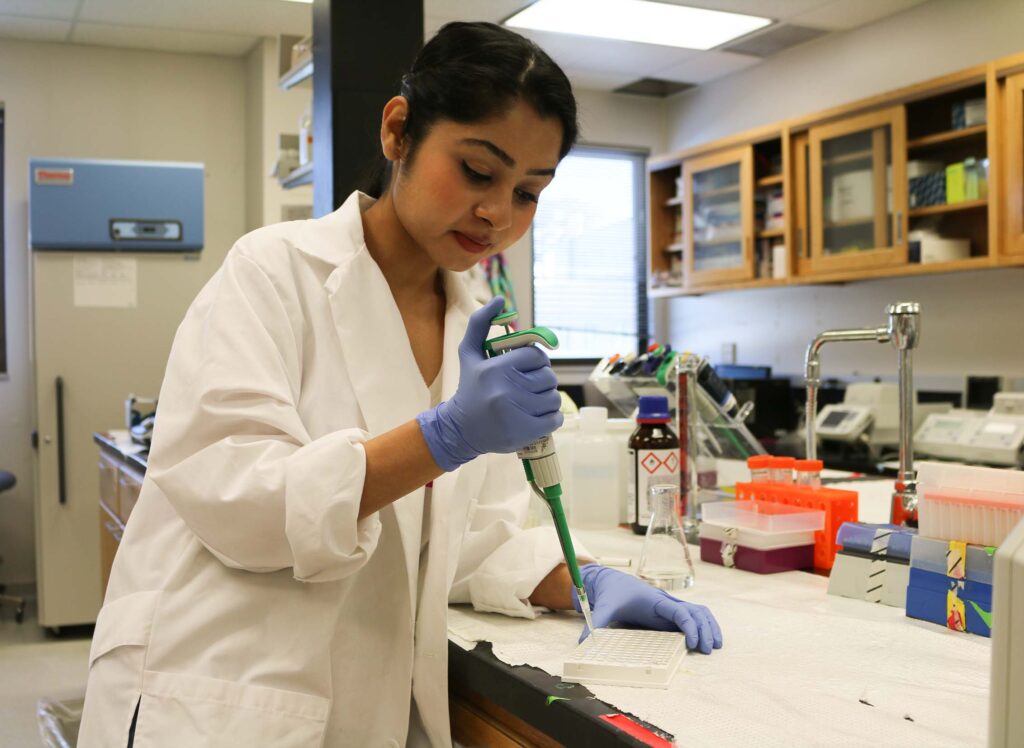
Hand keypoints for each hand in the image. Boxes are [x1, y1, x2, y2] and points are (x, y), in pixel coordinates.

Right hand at [416, 296, 562, 471]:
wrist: (460, 430)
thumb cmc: (470, 388)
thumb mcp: (469, 353)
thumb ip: (480, 323)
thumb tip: (499, 299)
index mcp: (496, 368)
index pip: (537, 356)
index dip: (536, 362)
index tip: (526, 369)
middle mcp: (506, 390)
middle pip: (549, 377)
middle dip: (542, 381)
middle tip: (528, 387)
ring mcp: (517, 413)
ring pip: (554, 398)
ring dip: (547, 400)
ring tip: (530, 403)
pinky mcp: (526, 432)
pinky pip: (555, 419)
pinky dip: (550, 419)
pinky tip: (534, 417)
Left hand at [576, 564, 722, 653]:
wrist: (613, 582)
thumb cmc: (612, 594)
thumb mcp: (604, 608)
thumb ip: (596, 624)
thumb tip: (584, 643)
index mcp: (654, 600)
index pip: (679, 610)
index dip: (689, 625)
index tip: (692, 643)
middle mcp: (666, 602)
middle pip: (696, 611)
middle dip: (704, 629)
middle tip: (706, 650)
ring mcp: (671, 607)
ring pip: (699, 612)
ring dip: (709, 627)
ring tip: (713, 646)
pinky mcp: (670, 613)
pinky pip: (694, 615)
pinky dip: (704, 625)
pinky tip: (707, 639)